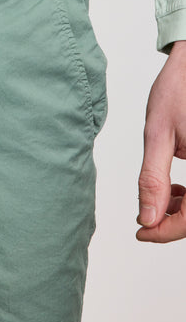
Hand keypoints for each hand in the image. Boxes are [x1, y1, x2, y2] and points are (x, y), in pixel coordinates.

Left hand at [136, 39, 185, 241]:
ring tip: (160, 197)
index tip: (141, 232)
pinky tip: (176, 188)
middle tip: (146, 217)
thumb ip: (151, 179)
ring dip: (185, 210)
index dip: (166, 232)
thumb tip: (146, 218)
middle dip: (174, 221)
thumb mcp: (158, 134)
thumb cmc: (179, 90)